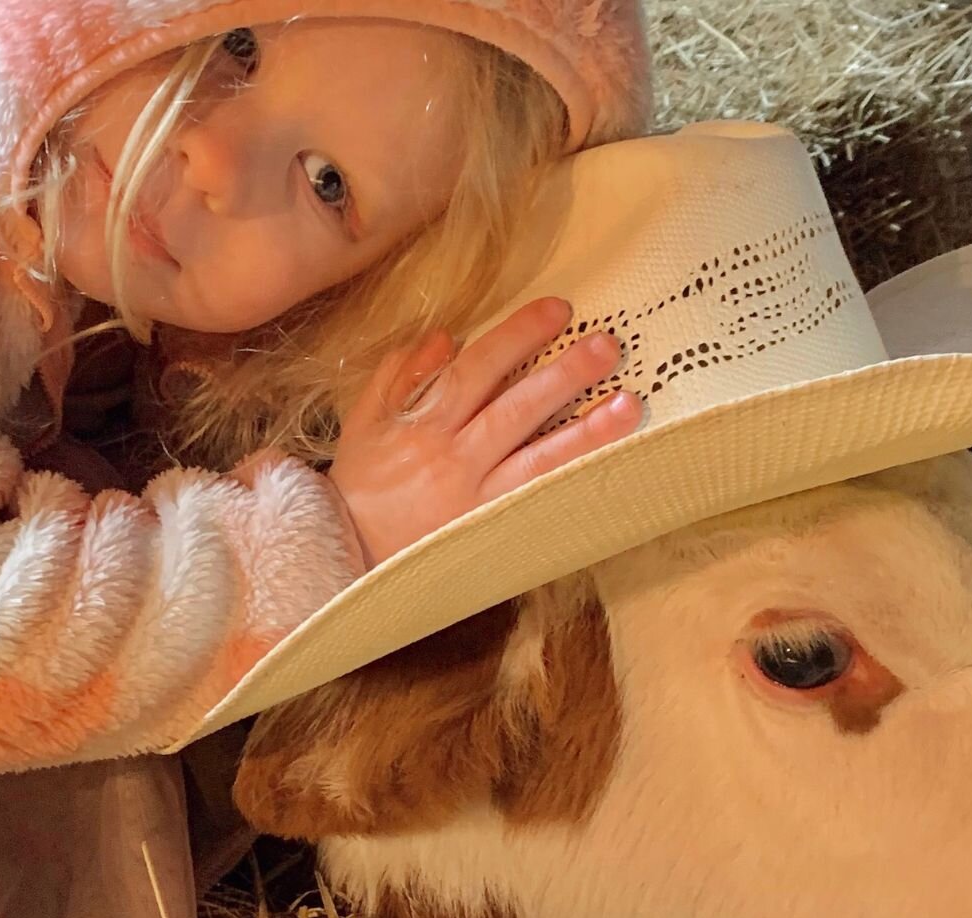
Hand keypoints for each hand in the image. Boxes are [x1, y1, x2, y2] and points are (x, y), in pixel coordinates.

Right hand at [328, 297, 640, 566]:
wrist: (342, 553)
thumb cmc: (359, 485)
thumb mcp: (365, 420)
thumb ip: (400, 373)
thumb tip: (447, 336)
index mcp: (422, 422)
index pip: (477, 368)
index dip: (519, 336)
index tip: (558, 310)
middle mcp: (451, 456)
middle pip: (515, 406)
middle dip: (564, 373)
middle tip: (608, 344)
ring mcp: (473, 496)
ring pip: (536, 457)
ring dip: (586, 430)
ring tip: (629, 403)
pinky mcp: (488, 530)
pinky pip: (536, 501)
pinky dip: (571, 480)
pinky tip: (607, 463)